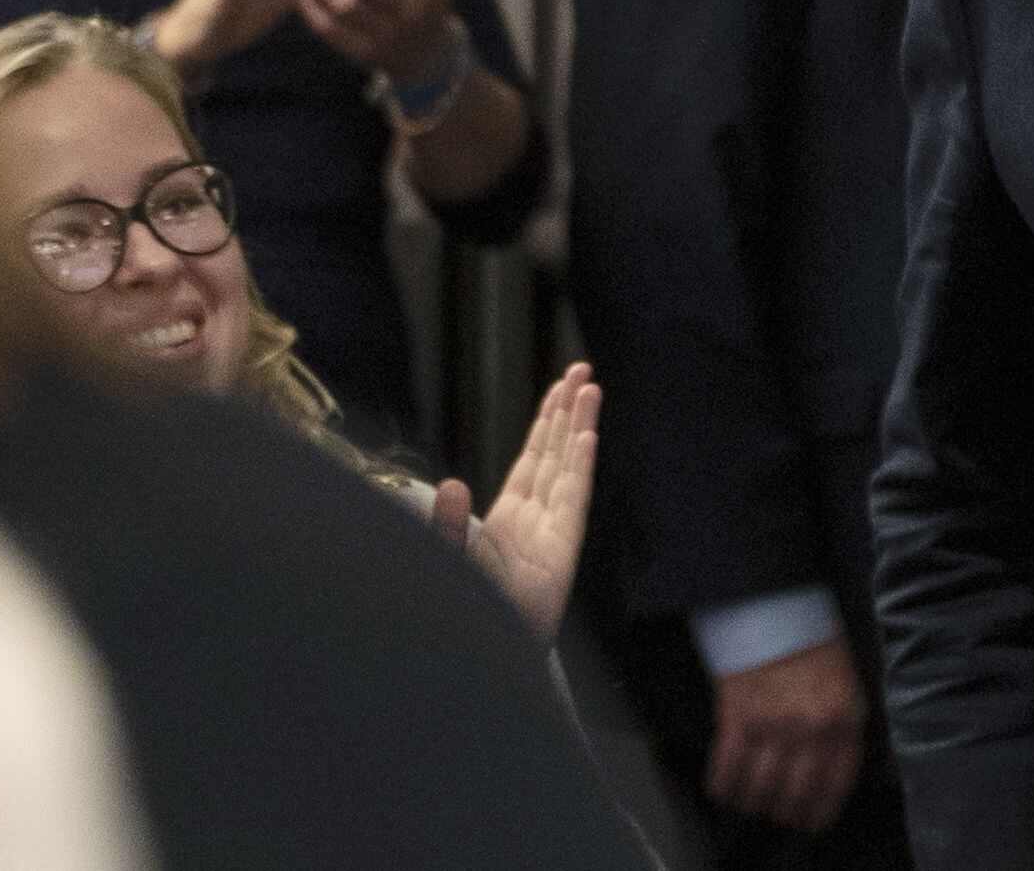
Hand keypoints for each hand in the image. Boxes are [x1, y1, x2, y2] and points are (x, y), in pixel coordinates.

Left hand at [433, 363, 599, 638]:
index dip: (547, 422)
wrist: (481, 663)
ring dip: (578, 427)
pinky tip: (586, 436)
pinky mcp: (560, 555)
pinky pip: (572, 502)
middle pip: (556, 454)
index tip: (561, 387)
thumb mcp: (444, 565)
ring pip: (568, 468)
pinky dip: (579, 468)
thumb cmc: (462, 615)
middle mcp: (533, 522)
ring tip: (589, 386)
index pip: (533, 460)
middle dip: (568, 410)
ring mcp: (550, 536)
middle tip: (582, 369)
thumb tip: (451, 484)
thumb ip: (446, 526)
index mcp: (506, 521)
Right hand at [709, 637, 867, 836]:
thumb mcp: (848, 683)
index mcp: (843, 719)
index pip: (835, 784)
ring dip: (755, 804)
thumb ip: (844, 727)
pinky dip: (724, 789)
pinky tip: (726, 790)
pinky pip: (726, 773)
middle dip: (787, 813)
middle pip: (795, 795)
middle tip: (781, 814)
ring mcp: (771, 728)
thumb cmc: (815, 644)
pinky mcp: (735, 720)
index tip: (813, 821)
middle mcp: (809, 730)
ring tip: (755, 803)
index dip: (822, 811)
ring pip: (760, 791)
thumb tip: (834, 768)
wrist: (776, 608)